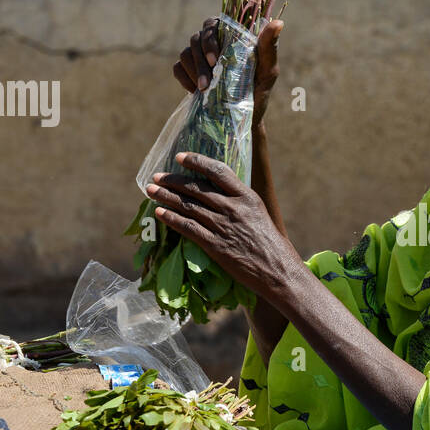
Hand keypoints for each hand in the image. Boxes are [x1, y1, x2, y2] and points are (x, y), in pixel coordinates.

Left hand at [146, 152, 294, 298]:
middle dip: (173, 180)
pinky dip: (171, 218)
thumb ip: (240, 204)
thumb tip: (219, 195)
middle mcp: (234, 208)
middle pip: (197, 188)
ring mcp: (223, 227)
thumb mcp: (260, 215)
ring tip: (151, 191)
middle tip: (157, 177)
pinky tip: (159, 213)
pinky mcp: (215, 246)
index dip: (197, 162)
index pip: (218, 171)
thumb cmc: (272, 246)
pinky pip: (188, 228)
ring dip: (166, 197)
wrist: (278, 272)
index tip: (180, 157)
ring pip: (188, 206)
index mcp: (247, 197)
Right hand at [172, 19, 283, 128]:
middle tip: (208, 83)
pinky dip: (184, 79)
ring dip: (193, 71)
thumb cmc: (259, 91)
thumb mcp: (267, 71)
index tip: (215, 60)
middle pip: (195, 38)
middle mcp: (212, 42)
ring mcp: (198, 56)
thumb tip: (279, 23)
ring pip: (185, 52)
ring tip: (205, 90)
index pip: (212, 23)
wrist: (245, 117)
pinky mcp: (188, 71)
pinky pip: (178, 67)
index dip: (209, 39)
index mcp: (229, 35)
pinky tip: (195, 92)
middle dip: (200, 61)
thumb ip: (270, 47)